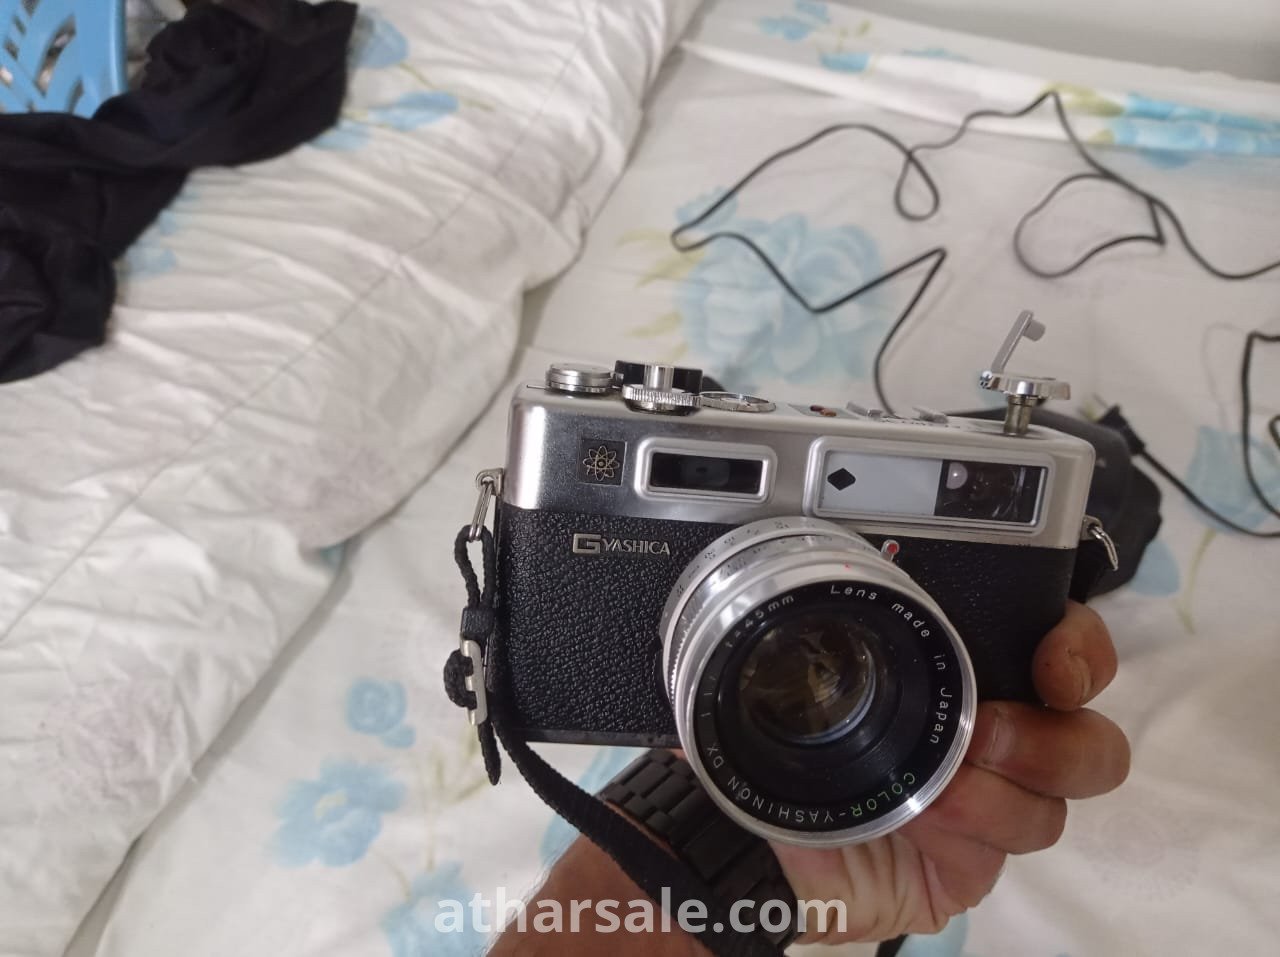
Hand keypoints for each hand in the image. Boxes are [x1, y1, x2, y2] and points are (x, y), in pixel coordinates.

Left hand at [773, 601, 1129, 943]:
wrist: (753, 847)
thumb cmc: (786, 750)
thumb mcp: (793, 686)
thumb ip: (810, 639)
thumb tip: (781, 597)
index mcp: (968, 678)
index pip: (1061, 649)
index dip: (1079, 648)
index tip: (1054, 661)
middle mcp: (994, 741)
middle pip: (1090, 738)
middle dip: (1055, 737)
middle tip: (988, 730)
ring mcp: (988, 809)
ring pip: (1054, 803)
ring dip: (1002, 790)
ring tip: (941, 786)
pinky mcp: (971, 868)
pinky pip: (1001, 853)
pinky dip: (968, 830)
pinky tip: (923, 819)